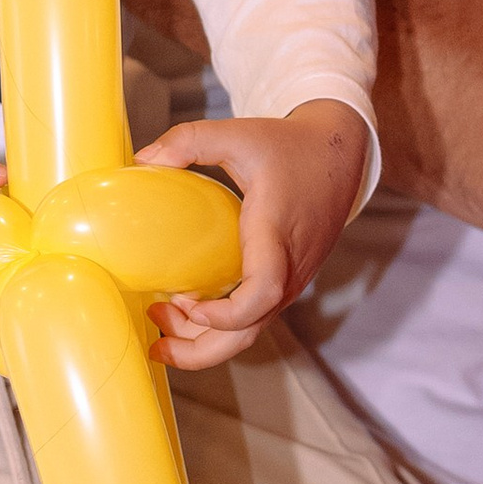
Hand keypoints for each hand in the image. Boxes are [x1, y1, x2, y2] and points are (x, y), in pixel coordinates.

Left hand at [136, 99, 368, 369]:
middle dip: (200, 350)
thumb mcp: (238, 133)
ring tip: (161, 320)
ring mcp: (290, 279)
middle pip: (249, 332)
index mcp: (276, 233)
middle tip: (156, 341)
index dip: (224, 312)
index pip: (263, 292)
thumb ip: (188, 140)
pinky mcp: (287, 280)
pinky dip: (220, 324)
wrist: (340, 155)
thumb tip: (142, 161)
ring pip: (249, 330)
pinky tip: (187, 307)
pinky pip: (254, 316)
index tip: (187, 301)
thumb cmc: (290, 146)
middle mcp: (288, 267)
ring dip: (204, 338)